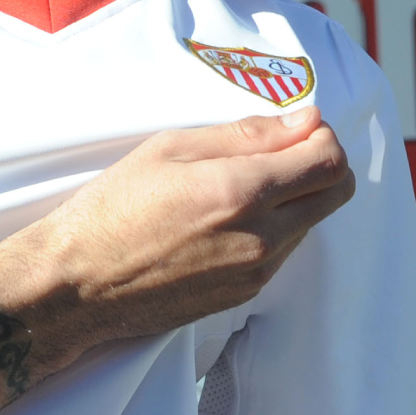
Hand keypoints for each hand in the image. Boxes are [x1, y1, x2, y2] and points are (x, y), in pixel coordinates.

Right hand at [0, 108, 353, 347]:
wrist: (78, 286)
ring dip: (297, 196)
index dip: (323, 135)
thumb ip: (247, 134)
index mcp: (241, 192)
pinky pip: (285, 250)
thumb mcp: (171, 148)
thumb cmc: (114, 207)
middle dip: (323, 163)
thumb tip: (306, 120)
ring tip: (242, 183)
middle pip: (337, 193)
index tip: (298, 126)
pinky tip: (228, 217)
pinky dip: (275, 226)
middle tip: (284, 148)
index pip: (330, 161)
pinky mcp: (245, 294)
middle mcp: (260, 237)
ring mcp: (256, 272)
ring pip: (312, 221)